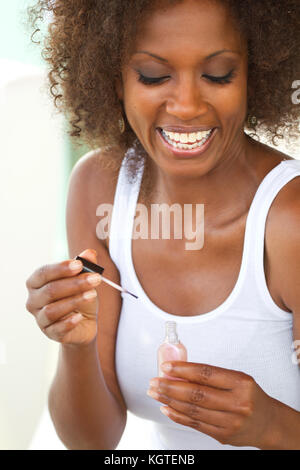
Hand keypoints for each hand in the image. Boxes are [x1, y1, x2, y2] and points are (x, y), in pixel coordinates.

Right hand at [25, 249, 101, 345]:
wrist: (83, 323)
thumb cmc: (78, 297)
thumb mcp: (84, 280)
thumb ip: (86, 265)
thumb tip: (90, 253)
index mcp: (36, 283)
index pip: (43, 273)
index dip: (60, 268)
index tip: (79, 265)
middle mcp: (33, 300)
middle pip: (50, 291)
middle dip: (74, 284)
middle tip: (96, 278)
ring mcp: (40, 318)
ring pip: (52, 309)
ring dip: (74, 300)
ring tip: (93, 295)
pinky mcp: (50, 333)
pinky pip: (57, 328)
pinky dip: (69, 322)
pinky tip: (80, 317)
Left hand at [147, 361, 279, 448]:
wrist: (268, 423)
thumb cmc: (249, 395)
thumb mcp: (238, 379)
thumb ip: (211, 376)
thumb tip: (178, 371)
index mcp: (241, 383)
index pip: (207, 374)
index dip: (183, 370)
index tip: (166, 367)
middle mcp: (237, 403)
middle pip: (197, 394)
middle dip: (171, 387)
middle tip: (154, 381)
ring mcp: (230, 422)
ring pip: (193, 410)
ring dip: (170, 401)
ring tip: (155, 393)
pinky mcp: (223, 436)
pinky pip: (195, 424)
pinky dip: (178, 416)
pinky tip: (166, 408)